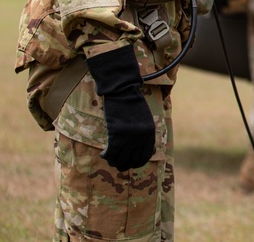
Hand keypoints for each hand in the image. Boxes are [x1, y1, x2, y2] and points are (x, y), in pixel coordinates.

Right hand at [85, 45, 155, 171]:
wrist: (123, 90)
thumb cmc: (132, 104)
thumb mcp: (144, 119)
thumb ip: (143, 134)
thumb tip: (141, 151)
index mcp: (150, 133)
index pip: (146, 156)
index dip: (136, 163)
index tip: (129, 162)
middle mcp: (142, 137)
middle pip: (132, 160)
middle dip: (124, 164)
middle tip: (116, 162)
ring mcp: (130, 136)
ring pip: (121, 159)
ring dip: (113, 161)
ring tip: (109, 157)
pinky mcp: (117, 134)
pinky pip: (111, 153)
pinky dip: (106, 156)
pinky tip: (103, 153)